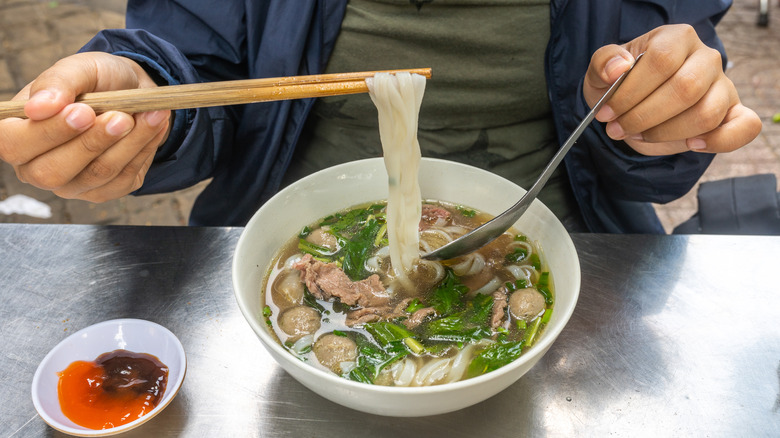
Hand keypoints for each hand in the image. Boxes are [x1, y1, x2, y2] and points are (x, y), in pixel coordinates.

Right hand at [0, 52, 170, 201]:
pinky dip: (144, 148)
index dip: (48, 132)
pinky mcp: (105, 191)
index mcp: (16, 134)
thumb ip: (57, 83)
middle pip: (53, 172)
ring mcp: (71, 185)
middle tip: (122, 117)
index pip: (15, 144)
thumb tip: (37, 108)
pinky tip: (155, 126)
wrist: (132, 92)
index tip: (84, 112)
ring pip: (97, 174)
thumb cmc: (96, 81)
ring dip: (129, 143)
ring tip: (150, 114)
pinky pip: (124, 177)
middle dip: (92, 143)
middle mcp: (36, 167)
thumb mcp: (79, 69)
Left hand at [583, 24, 760, 155]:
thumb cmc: (621, 85)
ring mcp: (723, 85)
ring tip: (639, 135)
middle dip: (644, 117)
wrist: (636, 105)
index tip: (606, 113)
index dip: (631, 92)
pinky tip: (691, 144)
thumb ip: (603, 63)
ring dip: (666, 133)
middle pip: (684, 89)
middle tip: (617, 129)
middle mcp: (706, 58)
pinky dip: (720, 141)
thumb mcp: (602, 72)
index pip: (661, 60)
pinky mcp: (733, 112)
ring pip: (706, 114)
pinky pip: (745, 126)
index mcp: (677, 39)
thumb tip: (618, 68)